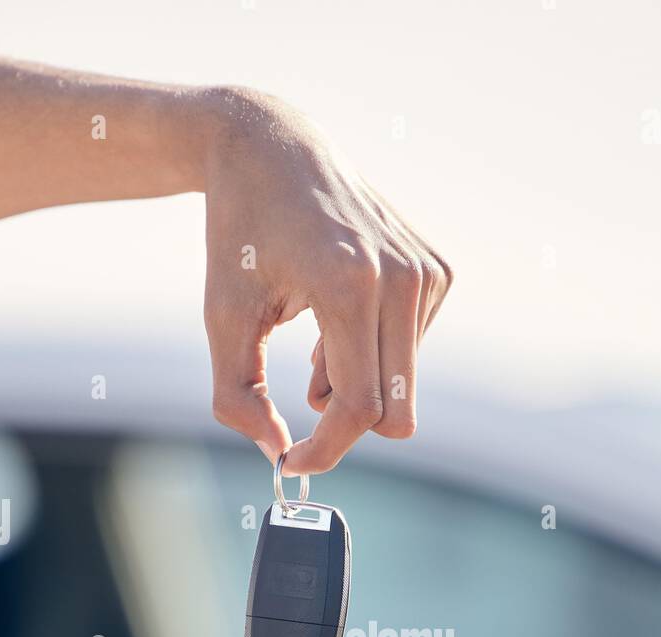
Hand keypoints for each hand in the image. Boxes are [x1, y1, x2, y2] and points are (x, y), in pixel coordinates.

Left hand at [203, 88, 451, 474]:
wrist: (274, 148)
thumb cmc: (241, 234)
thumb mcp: (223, 317)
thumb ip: (238, 397)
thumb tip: (278, 453)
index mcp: (348, 285)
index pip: (357, 405)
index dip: (326, 450)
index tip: (293, 464)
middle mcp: (400, 278)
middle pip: (393, 410)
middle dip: (345, 425)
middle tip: (303, 403)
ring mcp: (425, 272)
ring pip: (403, 384)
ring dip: (357, 380)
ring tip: (317, 340)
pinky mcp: (437, 271)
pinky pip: (411, 352)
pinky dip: (374, 352)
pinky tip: (342, 317)